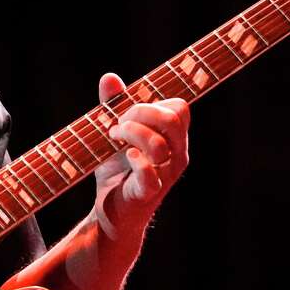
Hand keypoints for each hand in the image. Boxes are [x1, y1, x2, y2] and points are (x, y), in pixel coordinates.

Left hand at [92, 72, 190, 239]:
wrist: (109, 211)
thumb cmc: (117, 169)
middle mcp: (177, 155)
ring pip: (160, 144)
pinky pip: (150, 174)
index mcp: (174, 138)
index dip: (151, 104)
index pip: (179, 108)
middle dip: (140, 113)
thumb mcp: (115, 133)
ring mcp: (166, 175)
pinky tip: (124, 158)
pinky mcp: (149, 193)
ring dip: (130, 134)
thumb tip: (109, 77)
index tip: (126, 114)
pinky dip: (134, 162)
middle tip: (118, 125)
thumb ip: (114, 104)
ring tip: (113, 139)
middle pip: (174, 119)